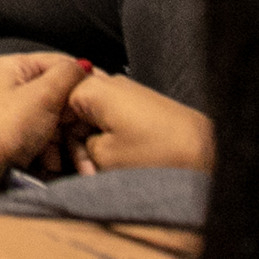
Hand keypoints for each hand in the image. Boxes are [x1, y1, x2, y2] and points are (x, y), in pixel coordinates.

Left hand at [0, 52, 92, 178]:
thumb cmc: (4, 129)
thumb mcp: (43, 95)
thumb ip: (67, 75)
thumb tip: (84, 65)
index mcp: (14, 67)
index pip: (58, 62)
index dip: (84, 76)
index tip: (104, 91)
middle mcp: (12, 87)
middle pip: (58, 94)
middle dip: (73, 118)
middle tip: (86, 130)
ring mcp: (13, 113)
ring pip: (54, 120)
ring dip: (65, 139)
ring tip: (70, 155)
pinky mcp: (15, 137)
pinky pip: (44, 139)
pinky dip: (52, 151)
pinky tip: (51, 163)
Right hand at [67, 71, 212, 173]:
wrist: (207, 154)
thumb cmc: (159, 153)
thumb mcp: (104, 156)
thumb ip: (79, 145)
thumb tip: (76, 145)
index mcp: (94, 88)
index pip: (53, 102)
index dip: (51, 133)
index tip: (54, 157)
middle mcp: (110, 83)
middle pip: (73, 110)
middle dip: (74, 143)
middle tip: (84, 173)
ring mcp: (128, 94)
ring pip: (93, 118)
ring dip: (92, 147)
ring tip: (101, 174)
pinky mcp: (144, 107)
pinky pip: (113, 121)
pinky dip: (109, 142)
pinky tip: (116, 165)